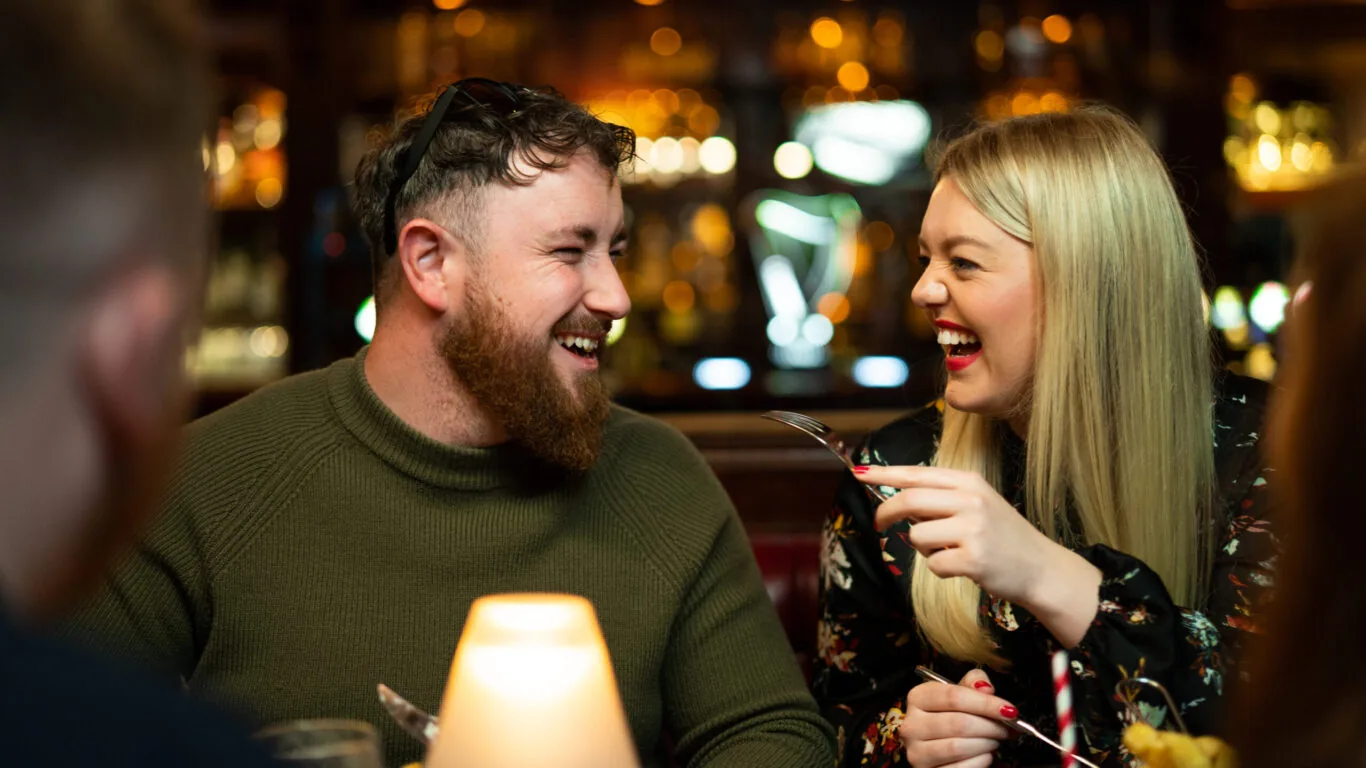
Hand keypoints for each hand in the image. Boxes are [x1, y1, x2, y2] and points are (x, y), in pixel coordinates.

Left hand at [857, 464, 1064, 604]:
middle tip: (878, 524)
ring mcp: (973, 529)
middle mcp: (971, 500)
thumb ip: (941, 497)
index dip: (884, 474)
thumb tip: (896, 498)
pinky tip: (962, 567)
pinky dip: (940, 569)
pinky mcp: (974, 559)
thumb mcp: (977, 503)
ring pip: (917, 536)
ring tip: (947, 550)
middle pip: (910, 500)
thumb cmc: (1002, 536)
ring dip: (922, 548)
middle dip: (886, 513)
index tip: (859, 472)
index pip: (917, 474)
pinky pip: (933, 564)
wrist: (1040, 567)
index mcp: (969, 482)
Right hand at [899, 668, 1015, 767]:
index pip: (954, 696)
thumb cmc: (953, 715)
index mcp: (918, 697)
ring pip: (958, 747)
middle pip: (959, 723)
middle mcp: (911, 724)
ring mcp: (916, 752)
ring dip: (986, 744)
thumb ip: (974, 682)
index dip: (986, 704)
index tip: (1009, 710)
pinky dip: (980, 761)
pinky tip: (985, 754)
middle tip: (1007, 729)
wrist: (942, 746)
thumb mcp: (961, 693)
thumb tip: (985, 688)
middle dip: (991, 727)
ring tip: (995, 740)